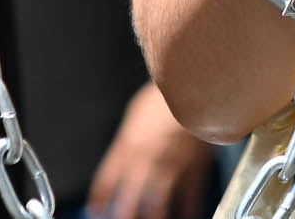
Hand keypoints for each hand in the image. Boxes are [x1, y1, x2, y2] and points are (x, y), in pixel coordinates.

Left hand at [85, 82, 212, 218]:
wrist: (197, 88)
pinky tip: (188, 214)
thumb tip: (127, 148)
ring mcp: (172, 165)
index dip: (100, 199)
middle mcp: (146, 161)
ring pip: (158, 202)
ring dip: (154, 217)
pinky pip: (191, 192)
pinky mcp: (195, 164)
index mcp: (128, 146)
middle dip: (123, 215)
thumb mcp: (136, 113)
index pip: (106, 180)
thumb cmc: (167, 96)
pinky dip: (189, 207)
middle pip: (129, 198)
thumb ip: (130, 136)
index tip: (97, 210)